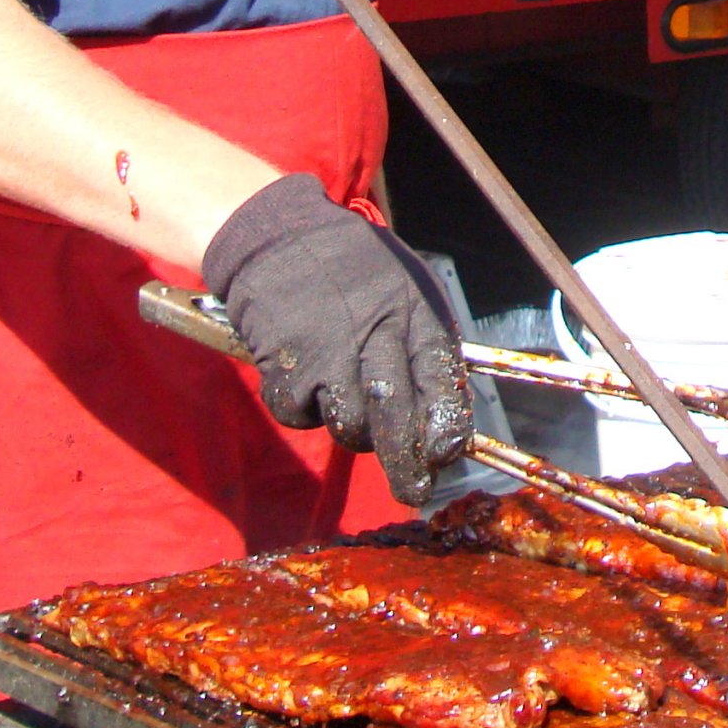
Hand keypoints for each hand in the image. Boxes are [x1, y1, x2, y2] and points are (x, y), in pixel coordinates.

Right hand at [201, 174, 472, 504]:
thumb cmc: (351, 267)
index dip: (446, 430)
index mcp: (413, 312)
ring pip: (349, 426)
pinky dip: (304, 410)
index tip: (446, 455)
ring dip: (351, 429)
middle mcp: (375, 333)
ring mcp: (327, 351)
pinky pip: (301, 415)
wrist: (281, 236)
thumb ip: (422, 345)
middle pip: (397, 418)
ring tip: (346, 400)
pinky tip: (307, 379)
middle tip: (413, 491)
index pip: (441, 384)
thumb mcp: (404, 288)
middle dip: (407, 465)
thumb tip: (440, 413)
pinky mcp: (284, 364)